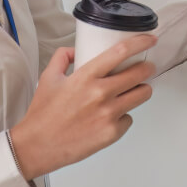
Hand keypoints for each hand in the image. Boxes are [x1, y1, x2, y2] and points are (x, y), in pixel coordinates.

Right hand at [8, 35, 157, 179]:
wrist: (37, 146)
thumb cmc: (42, 114)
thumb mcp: (48, 78)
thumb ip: (62, 57)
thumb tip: (76, 50)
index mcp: (86, 76)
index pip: (120, 52)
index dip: (140, 43)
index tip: (149, 40)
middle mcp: (100, 93)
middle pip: (139, 73)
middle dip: (147, 68)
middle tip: (146, 67)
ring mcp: (108, 114)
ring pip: (142, 95)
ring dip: (142, 90)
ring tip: (135, 90)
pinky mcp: (112, 132)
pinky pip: (129, 118)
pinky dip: (124, 116)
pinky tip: (112, 116)